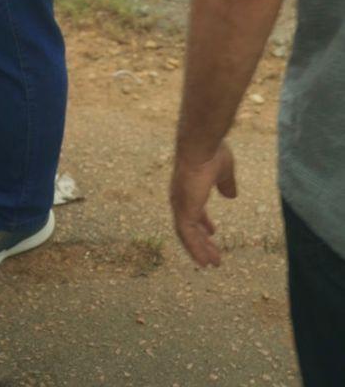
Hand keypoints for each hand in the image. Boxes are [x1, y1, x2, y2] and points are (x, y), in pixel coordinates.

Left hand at [170, 141, 236, 267]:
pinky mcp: (183, 212)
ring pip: (187, 235)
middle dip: (201, 240)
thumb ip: (226, 184)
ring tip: (213, 263)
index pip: (193, 209)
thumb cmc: (212, 153)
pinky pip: (188, 237)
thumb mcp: (224, 171)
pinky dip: (195, 250)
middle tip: (213, 254)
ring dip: (200, 250)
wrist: (201, 146)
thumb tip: (231, 196)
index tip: (212, 232)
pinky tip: (205, 261)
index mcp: (189, 187)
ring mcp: (180, 205)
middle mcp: (180, 198)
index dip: (203, 222)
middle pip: (189, 225)